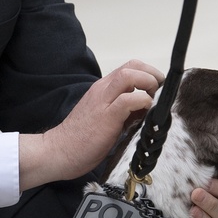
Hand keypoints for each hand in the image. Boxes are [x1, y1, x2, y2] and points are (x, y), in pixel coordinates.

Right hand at [19, 60, 163, 190]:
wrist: (57, 152)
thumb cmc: (79, 140)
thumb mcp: (105, 119)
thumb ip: (123, 111)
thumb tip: (145, 111)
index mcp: (102, 89)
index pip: (129, 68)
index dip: (148, 74)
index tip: (156, 89)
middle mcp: (102, 90)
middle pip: (132, 65)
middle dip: (152, 74)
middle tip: (160, 92)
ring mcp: (103, 101)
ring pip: (130, 75)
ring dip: (149, 84)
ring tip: (154, 100)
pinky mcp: (106, 116)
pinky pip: (129, 99)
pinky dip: (143, 102)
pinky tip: (146, 113)